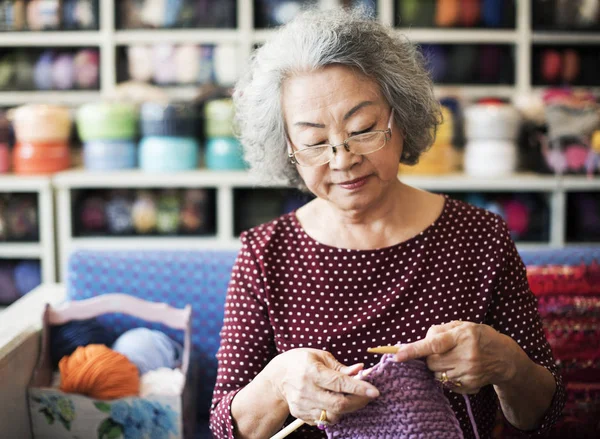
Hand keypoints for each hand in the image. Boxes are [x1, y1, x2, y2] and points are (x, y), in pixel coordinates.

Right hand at [266, 348, 379, 425]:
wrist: (277, 377)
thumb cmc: (301, 362)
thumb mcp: (320, 356)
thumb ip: (341, 367)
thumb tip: (361, 370)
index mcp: (312, 371)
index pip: (339, 383)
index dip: (359, 388)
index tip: (374, 391)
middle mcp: (306, 390)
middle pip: (339, 404)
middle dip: (358, 402)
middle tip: (368, 395)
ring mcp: (303, 405)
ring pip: (333, 415)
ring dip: (348, 408)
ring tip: (352, 398)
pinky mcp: (302, 416)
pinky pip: (325, 420)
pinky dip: (335, 413)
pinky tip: (336, 402)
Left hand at [394, 321, 519, 394]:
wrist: (505, 359)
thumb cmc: (480, 337)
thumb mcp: (463, 326)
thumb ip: (440, 330)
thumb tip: (420, 341)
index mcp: (463, 336)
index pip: (434, 344)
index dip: (414, 350)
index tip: (397, 355)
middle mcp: (466, 356)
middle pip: (431, 362)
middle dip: (429, 358)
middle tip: (441, 352)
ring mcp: (468, 373)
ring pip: (436, 374)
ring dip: (437, 368)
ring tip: (451, 359)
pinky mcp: (469, 386)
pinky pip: (446, 384)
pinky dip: (447, 376)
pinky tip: (459, 369)